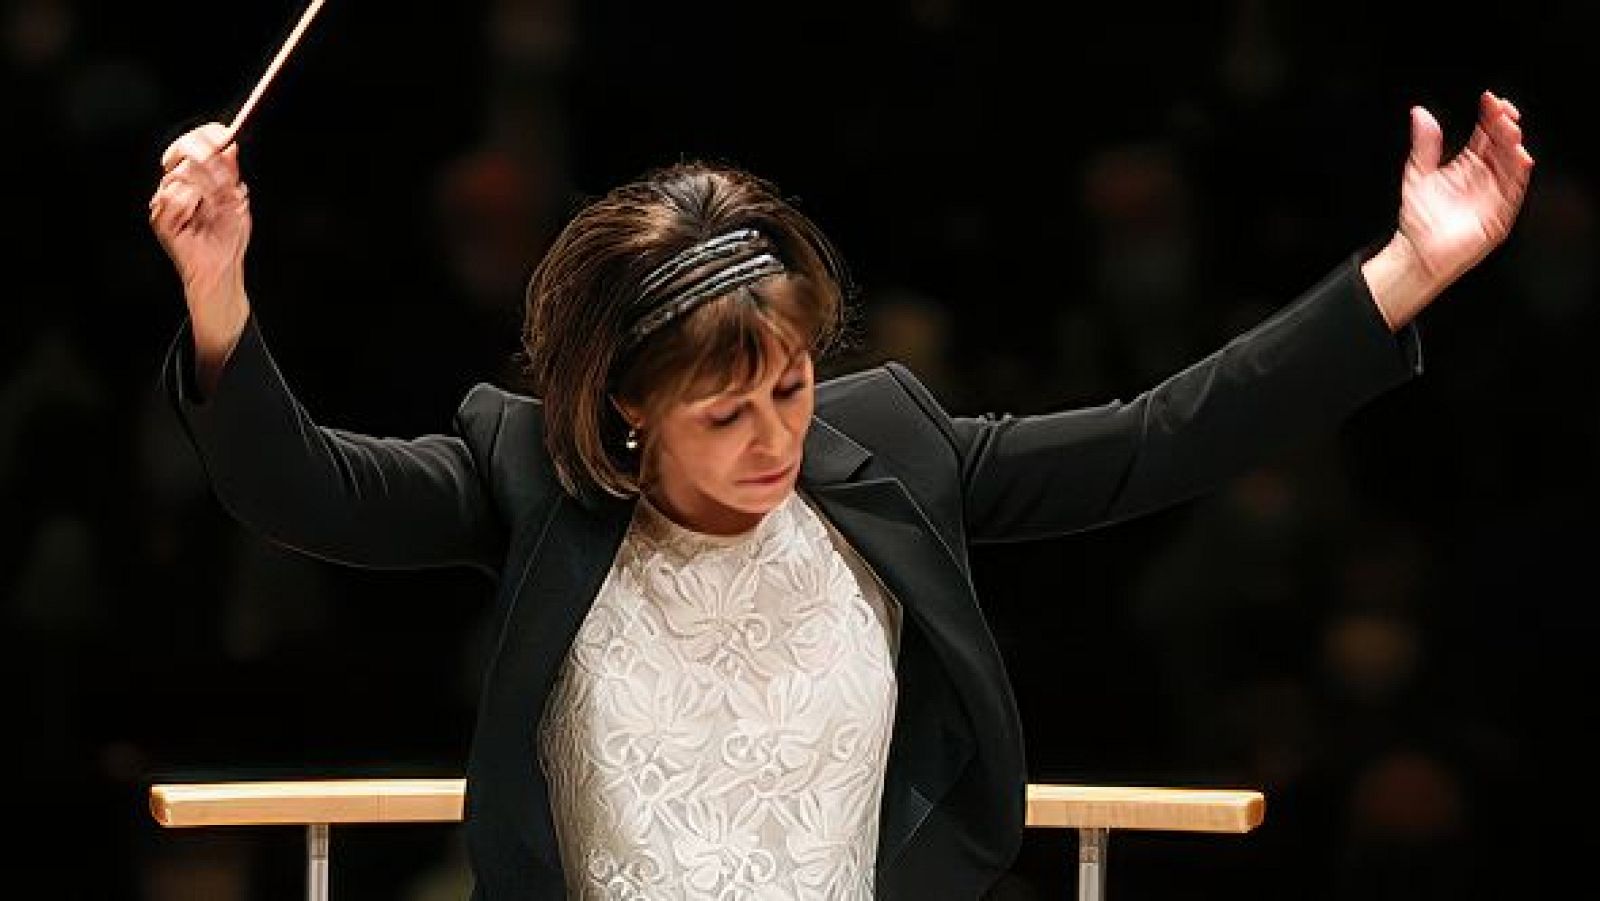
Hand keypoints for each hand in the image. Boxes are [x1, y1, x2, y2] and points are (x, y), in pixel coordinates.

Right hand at [149, 122, 253, 391]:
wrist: (222, 271)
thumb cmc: (228, 239)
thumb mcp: (236, 203)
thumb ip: (231, 175)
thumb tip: (231, 145)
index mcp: (195, 178)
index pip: (192, 144)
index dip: (205, 136)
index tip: (223, 134)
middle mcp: (178, 185)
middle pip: (181, 152)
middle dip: (205, 159)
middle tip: (224, 173)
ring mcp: (166, 201)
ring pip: (179, 174)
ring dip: (206, 189)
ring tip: (215, 209)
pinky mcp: (160, 219)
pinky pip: (173, 197)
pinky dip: (191, 205)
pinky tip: (198, 217)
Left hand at [1364, 90, 1534, 329]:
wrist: (1418, 253)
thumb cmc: (1418, 218)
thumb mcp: (1418, 174)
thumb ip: (1424, 144)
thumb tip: (1420, 113)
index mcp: (1467, 164)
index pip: (1485, 134)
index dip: (1490, 116)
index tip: (1489, 100)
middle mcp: (1485, 176)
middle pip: (1502, 145)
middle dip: (1506, 126)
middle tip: (1503, 111)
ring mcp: (1494, 193)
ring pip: (1511, 164)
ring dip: (1514, 145)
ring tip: (1511, 129)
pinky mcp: (1500, 214)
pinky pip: (1514, 191)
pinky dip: (1518, 175)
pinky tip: (1519, 158)